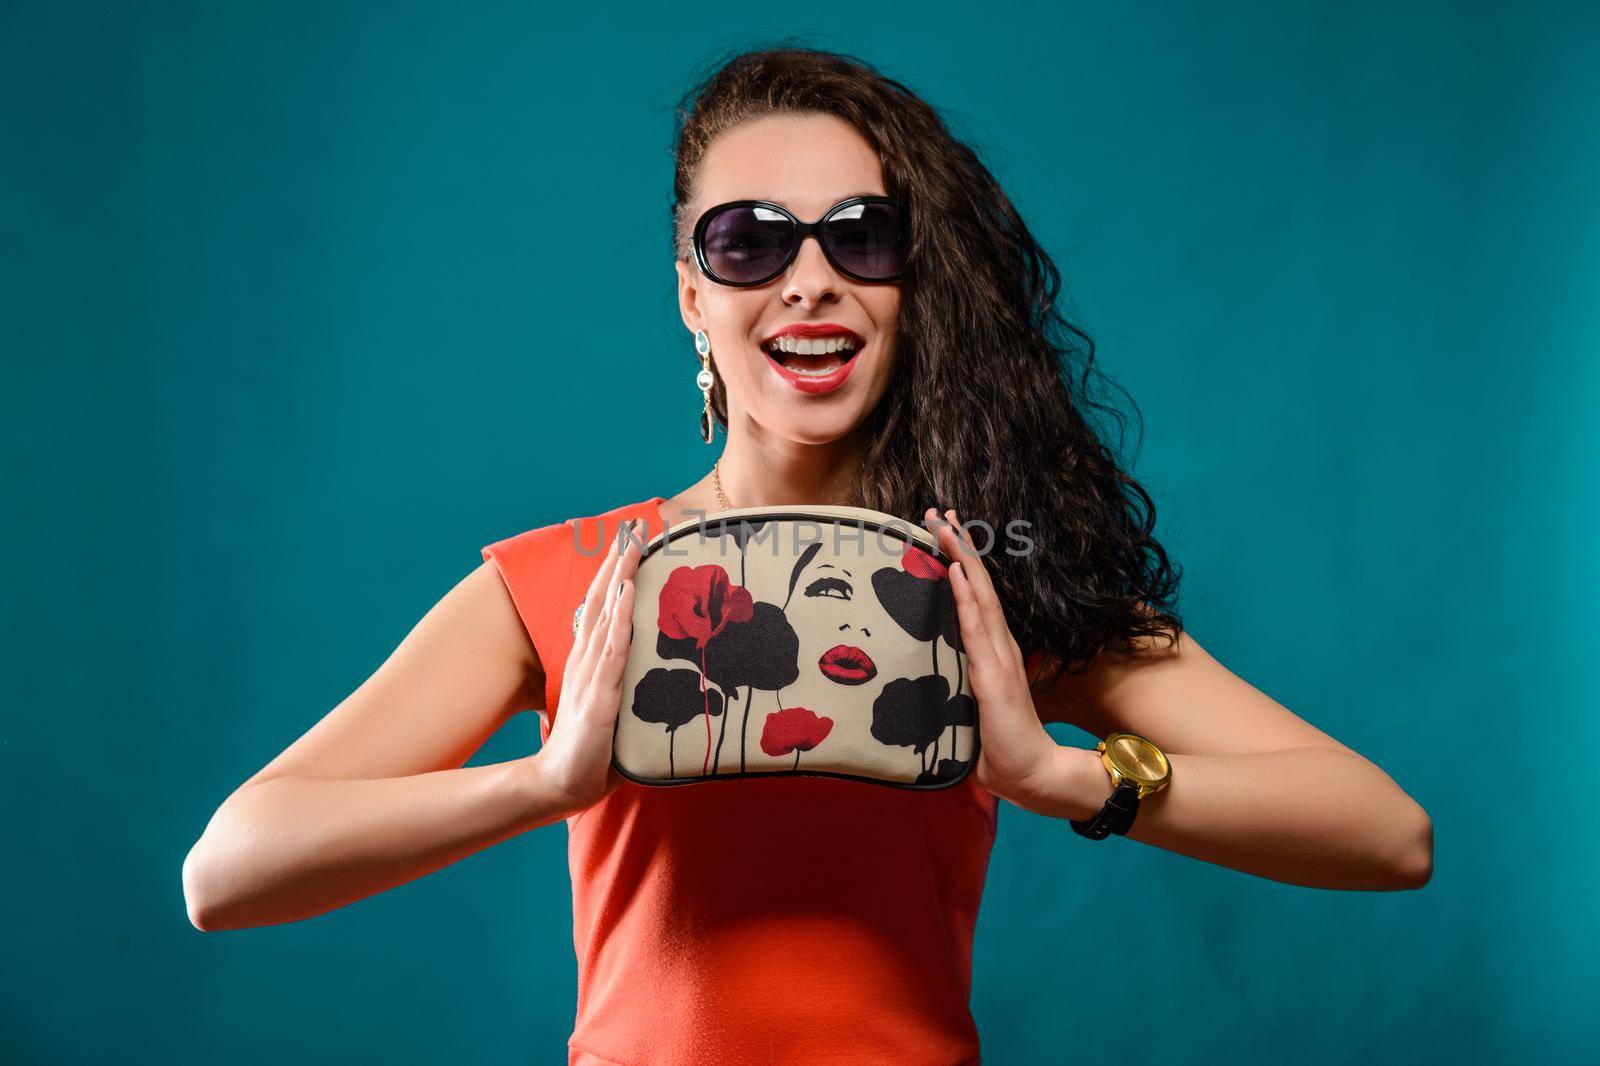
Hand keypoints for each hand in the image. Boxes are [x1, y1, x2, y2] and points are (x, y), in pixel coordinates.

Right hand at [534, 517, 643, 815]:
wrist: (561, 782)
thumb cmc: (592, 749)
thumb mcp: (613, 707)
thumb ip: (627, 686)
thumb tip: (657, 676)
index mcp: (589, 660)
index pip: (601, 605)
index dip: (614, 571)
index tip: (630, 539)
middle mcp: (586, 659)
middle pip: (601, 598)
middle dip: (618, 559)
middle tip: (636, 523)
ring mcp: (590, 676)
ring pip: (606, 615)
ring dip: (620, 577)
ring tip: (633, 544)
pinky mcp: (598, 698)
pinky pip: (611, 653)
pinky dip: (619, 621)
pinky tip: (627, 596)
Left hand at [923, 507, 1100, 816]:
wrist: (1029, 774)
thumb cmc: (999, 745)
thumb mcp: (974, 705)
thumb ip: (962, 687)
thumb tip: (938, 678)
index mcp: (995, 650)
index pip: (976, 597)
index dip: (962, 562)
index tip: (946, 531)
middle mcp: (999, 645)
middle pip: (976, 585)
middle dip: (959, 546)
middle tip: (939, 510)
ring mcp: (997, 656)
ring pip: (976, 595)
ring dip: (959, 558)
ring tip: (943, 525)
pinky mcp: (992, 675)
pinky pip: (975, 628)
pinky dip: (965, 596)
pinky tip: (953, 571)